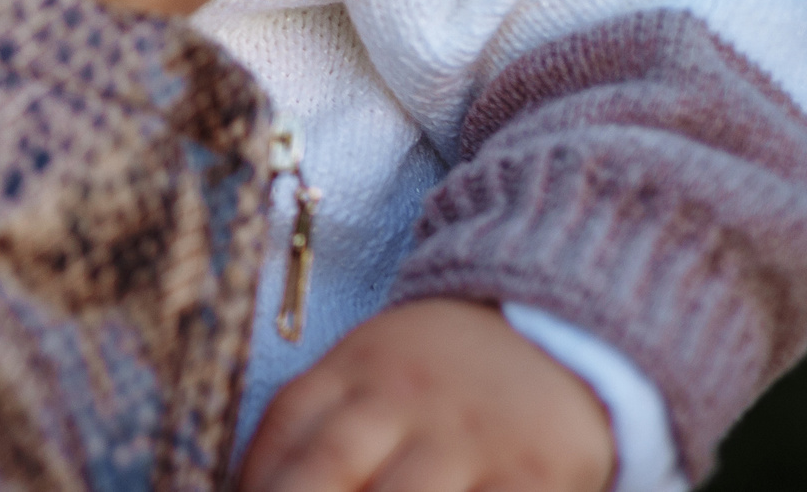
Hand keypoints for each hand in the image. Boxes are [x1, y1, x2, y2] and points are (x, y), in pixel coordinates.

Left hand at [239, 300, 615, 491]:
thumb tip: (246, 488)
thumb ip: (313, 430)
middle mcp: (404, 396)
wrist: (563, 334)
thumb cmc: (441, 377)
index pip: (286, 426)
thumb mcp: (372, 373)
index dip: (255, 481)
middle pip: (330, 466)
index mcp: (356, 367)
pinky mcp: (533, 476)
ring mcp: (468, 436)